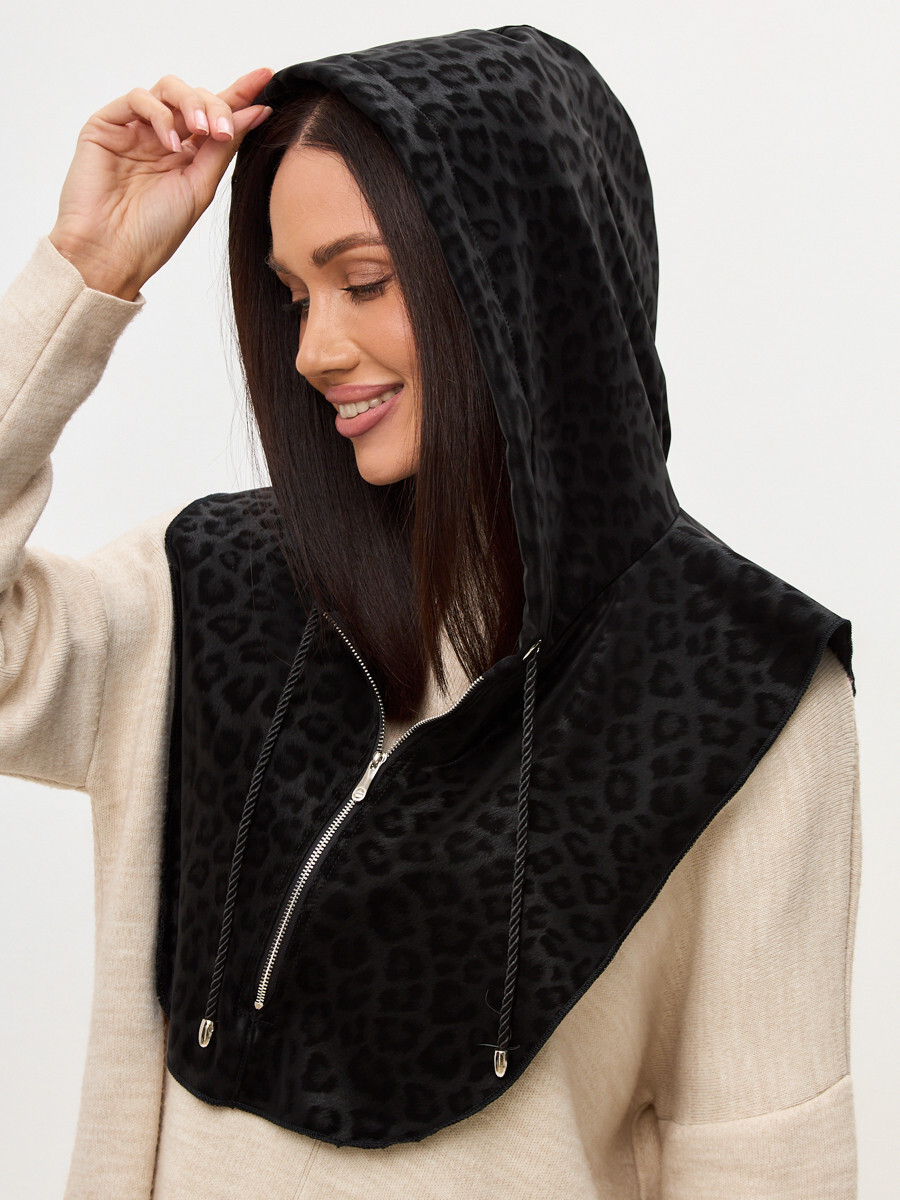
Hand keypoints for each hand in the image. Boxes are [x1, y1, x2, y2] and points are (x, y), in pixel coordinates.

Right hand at [48, 68, 273, 299]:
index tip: (266, 78)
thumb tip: (257, 112)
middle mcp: (163, 138)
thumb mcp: (201, 187)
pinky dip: (160, 114)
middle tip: (223, 131)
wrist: (113, 252)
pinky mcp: (106, 125)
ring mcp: (135, 130)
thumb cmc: (154, 232)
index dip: (240, 94)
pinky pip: (138, 99)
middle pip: (196, 97)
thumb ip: (224, 148)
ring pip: (169, 89)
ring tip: (203, 131)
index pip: (215, 115)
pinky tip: (169, 143)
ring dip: (192, 103)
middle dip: (217, 106)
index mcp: (188, 155)